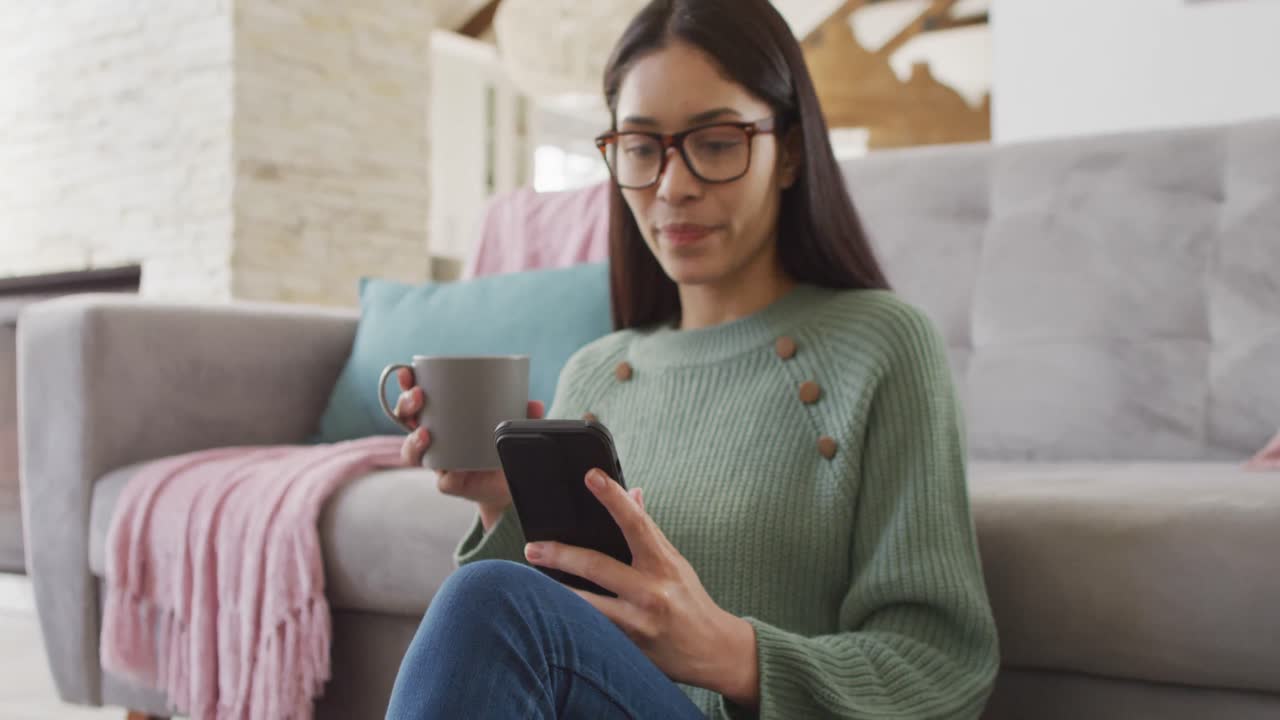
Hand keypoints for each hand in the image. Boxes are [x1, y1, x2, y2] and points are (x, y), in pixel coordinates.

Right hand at [393, 367, 543, 527]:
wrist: (505, 485)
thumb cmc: (499, 447)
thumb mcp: (509, 425)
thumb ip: (522, 415)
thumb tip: (534, 403)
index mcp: (441, 418)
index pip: (416, 397)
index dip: (405, 384)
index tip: (406, 373)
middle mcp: (432, 439)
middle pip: (407, 420)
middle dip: (406, 406)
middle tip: (418, 397)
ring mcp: (438, 462)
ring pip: (411, 453)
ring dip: (413, 441)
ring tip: (425, 433)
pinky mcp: (451, 483)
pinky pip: (443, 480)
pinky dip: (446, 475)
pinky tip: (451, 470)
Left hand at [522, 470, 759, 706]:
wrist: (713, 653)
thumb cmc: (691, 602)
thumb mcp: (675, 563)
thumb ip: (649, 531)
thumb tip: (632, 493)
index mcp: (664, 564)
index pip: (637, 522)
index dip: (613, 497)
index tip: (591, 476)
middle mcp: (651, 592)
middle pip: (598, 566)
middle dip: (561, 554)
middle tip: (532, 547)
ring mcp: (638, 623)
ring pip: (586, 605)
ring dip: (554, 593)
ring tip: (529, 583)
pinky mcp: (627, 649)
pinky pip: (590, 631)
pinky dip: (569, 620)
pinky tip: (547, 614)